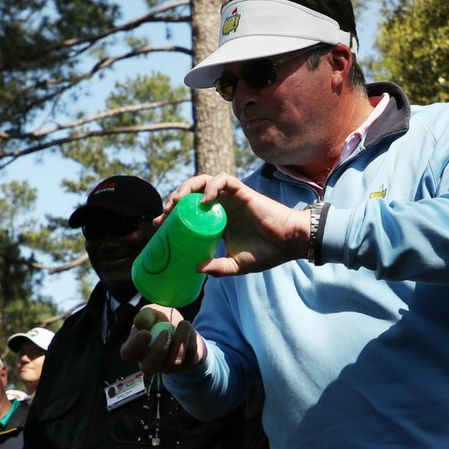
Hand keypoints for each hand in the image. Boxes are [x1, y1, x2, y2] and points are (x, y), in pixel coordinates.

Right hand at [120, 305, 204, 373]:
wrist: (183, 328)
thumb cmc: (161, 320)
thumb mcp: (153, 313)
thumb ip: (146, 315)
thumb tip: (140, 322)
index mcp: (135, 348)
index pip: (128, 353)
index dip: (136, 345)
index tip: (146, 333)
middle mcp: (148, 362)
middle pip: (148, 367)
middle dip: (158, 350)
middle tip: (166, 332)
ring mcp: (166, 367)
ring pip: (172, 361)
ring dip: (180, 340)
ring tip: (183, 323)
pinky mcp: (183, 366)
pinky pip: (188, 357)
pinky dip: (190, 339)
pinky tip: (189, 329)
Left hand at [158, 173, 310, 275]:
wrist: (290, 244)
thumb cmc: (267, 253)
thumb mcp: (236, 265)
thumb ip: (218, 268)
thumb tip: (196, 268)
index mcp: (216, 220)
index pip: (188, 211)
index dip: (171, 215)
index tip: (158, 225)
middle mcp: (221, 205)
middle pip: (191, 192)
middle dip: (174, 198)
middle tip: (165, 213)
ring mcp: (231, 197)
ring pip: (203, 180)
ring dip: (187, 187)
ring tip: (178, 201)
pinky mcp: (242, 191)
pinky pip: (223, 179)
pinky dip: (211, 185)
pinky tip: (205, 200)